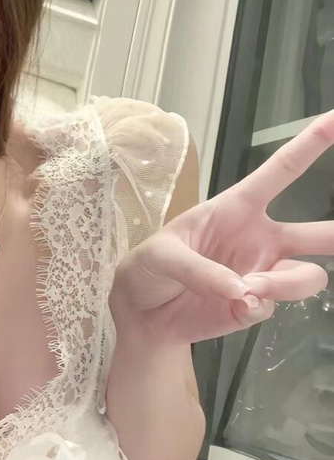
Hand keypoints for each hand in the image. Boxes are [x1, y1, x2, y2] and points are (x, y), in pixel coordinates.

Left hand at [110, 112, 333, 344]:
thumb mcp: (163, 256)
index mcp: (237, 207)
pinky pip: (272, 307)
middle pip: (317, 234)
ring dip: (285, 284)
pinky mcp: (256, 306)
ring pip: (306, 277)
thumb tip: (242, 290)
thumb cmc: (150, 268)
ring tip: (250, 290)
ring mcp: (262, 273)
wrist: (142, 315)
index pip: (281, 171)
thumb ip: (200, 270)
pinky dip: (254, 308)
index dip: (310, 144)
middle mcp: (260, 238)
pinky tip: (231, 306)